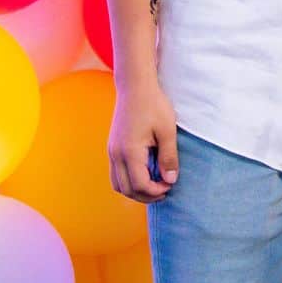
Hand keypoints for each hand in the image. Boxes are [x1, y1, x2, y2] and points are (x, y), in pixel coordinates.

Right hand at [108, 85, 178, 201]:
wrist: (135, 86)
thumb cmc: (153, 105)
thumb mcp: (167, 131)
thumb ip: (168, 157)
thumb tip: (170, 180)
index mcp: (129, 151)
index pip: (140, 185)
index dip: (155, 191)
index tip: (170, 185)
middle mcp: (116, 154)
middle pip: (126, 190)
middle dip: (145, 196)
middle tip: (163, 191)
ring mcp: (111, 151)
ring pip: (118, 184)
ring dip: (135, 190)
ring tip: (154, 185)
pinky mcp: (112, 147)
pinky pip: (116, 173)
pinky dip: (129, 180)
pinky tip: (145, 173)